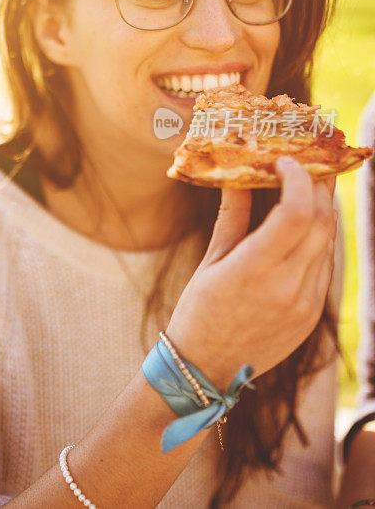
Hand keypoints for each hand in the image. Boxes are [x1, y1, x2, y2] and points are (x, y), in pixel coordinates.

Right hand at [165, 156, 336, 388]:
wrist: (207, 368)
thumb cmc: (199, 309)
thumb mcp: (211, 260)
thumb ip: (233, 216)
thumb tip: (240, 174)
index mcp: (255, 270)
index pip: (297, 212)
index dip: (299, 178)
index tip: (286, 160)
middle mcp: (288, 287)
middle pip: (322, 222)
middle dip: (318, 186)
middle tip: (305, 164)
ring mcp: (306, 303)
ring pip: (329, 241)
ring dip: (321, 210)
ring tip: (304, 189)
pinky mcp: (313, 314)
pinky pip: (325, 265)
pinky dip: (319, 238)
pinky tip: (302, 226)